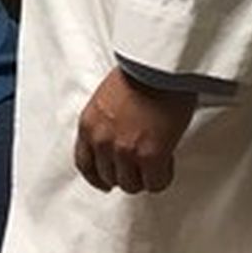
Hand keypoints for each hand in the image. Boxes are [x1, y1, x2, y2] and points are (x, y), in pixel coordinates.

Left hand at [75, 67, 196, 193]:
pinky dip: (162, 177)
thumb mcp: (106, 100)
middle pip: (108, 177)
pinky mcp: (149, 156)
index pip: (84, 163)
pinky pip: (154, 183)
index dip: (97, 176)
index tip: (106, 180)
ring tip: (155, 162)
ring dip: (144, 177)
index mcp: (88, 125)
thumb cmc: (138, 74)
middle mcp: (101, 141)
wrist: (158, 67)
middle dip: (125, 173)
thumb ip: (105, 124)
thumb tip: (115, 139)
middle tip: (140, 166)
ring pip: (131, 185)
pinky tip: (167, 162)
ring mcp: (124, 151)